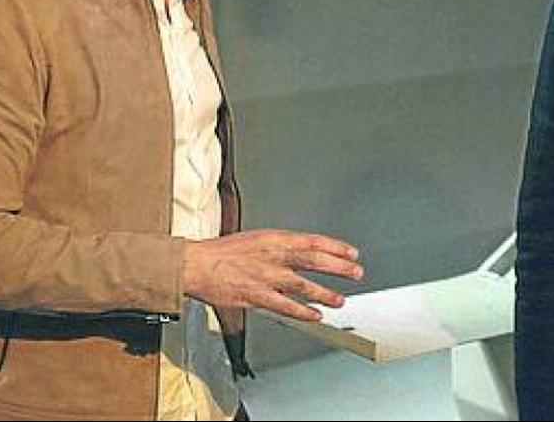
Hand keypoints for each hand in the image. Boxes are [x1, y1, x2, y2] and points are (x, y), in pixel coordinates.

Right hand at [182, 229, 362, 321]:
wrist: (197, 264)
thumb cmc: (224, 252)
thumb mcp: (257, 238)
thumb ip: (281, 246)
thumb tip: (304, 250)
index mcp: (274, 239)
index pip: (313, 240)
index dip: (336, 247)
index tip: (351, 253)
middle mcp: (274, 256)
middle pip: (314, 260)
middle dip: (339, 267)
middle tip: (356, 273)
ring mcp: (266, 277)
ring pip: (303, 285)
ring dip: (325, 293)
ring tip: (339, 299)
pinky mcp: (256, 296)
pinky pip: (285, 306)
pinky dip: (302, 311)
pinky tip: (315, 315)